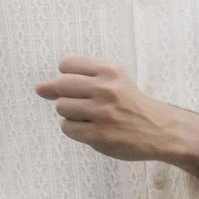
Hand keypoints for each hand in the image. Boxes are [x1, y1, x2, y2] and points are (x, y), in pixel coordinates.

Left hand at [35, 56, 185, 162]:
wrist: (159, 129)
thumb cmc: (128, 103)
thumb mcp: (109, 82)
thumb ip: (73, 81)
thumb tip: (38, 88)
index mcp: (110, 70)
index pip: (66, 63)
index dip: (68, 76)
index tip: (82, 85)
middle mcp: (106, 88)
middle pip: (60, 85)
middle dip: (67, 95)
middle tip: (87, 103)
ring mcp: (103, 113)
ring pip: (61, 108)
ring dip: (70, 114)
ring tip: (90, 116)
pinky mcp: (100, 135)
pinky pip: (67, 128)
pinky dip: (74, 129)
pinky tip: (91, 129)